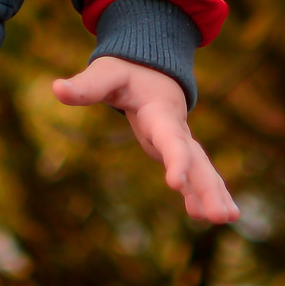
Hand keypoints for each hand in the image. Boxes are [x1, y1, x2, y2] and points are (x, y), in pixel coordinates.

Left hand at [51, 55, 239, 223]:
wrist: (151, 66)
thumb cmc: (126, 71)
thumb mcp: (106, 75)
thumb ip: (85, 86)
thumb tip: (56, 89)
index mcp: (161, 112)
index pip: (169, 139)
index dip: (175, 160)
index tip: (175, 185)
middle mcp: (177, 129)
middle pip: (196, 161)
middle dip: (208, 188)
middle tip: (222, 217)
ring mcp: (181, 141)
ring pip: (203, 169)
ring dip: (213, 194)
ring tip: (227, 219)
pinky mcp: (178, 150)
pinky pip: (196, 174)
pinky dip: (203, 193)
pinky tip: (207, 217)